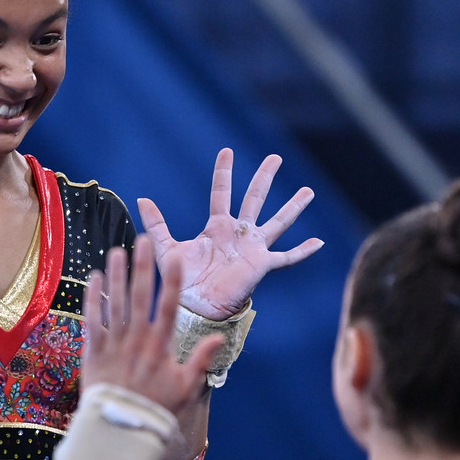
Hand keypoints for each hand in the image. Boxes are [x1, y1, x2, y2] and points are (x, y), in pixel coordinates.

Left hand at [81, 236, 218, 414]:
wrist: (121, 430)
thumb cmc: (157, 409)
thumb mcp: (186, 387)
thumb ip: (201, 359)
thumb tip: (219, 336)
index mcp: (161, 346)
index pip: (168, 307)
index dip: (171, 280)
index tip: (173, 257)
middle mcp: (137, 340)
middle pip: (140, 296)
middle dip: (142, 266)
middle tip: (142, 240)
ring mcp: (114, 344)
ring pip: (114, 302)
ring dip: (116, 275)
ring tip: (116, 251)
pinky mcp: (93, 352)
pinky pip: (92, 320)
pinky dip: (92, 298)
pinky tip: (93, 278)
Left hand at [137, 148, 322, 320]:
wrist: (195, 307)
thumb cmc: (181, 281)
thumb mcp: (166, 247)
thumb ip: (156, 223)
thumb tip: (141, 198)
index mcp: (216, 227)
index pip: (222, 192)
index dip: (224, 172)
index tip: (227, 151)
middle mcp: (238, 233)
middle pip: (254, 198)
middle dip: (264, 178)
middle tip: (275, 157)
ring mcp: (252, 248)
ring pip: (277, 222)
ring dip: (293, 207)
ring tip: (308, 191)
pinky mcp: (262, 264)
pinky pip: (286, 257)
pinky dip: (303, 250)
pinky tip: (318, 242)